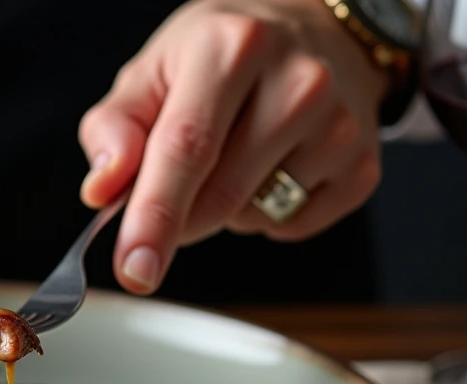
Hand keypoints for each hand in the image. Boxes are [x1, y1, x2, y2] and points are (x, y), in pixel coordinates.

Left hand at [79, 0, 387, 293]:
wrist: (317, 32)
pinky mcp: (362, 168)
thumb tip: (103, 188)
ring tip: (237, 150)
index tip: (135, 268)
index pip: (186, 148)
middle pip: (216, 196)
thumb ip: (114, 128)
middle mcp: (298, 81)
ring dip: (224, 209)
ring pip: (251, 218)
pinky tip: (271, 167)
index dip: (155, 217)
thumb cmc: (223, 55)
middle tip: (174, 183)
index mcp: (233, 47)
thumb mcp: (154, 71)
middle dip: (179, 216)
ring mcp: (339, 126)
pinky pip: (288, 229)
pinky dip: (265, 215)